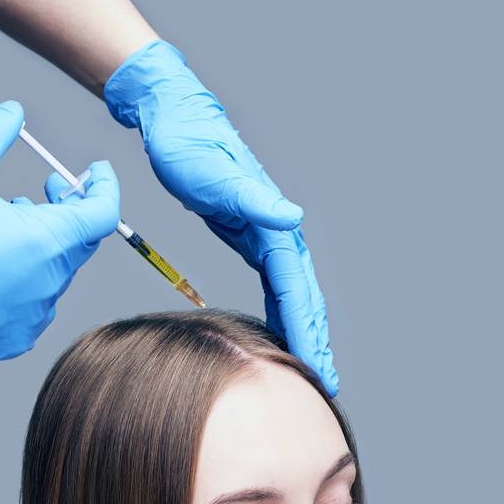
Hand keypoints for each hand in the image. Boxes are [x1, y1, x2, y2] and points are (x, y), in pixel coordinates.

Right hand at [0, 101, 119, 361]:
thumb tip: (12, 112)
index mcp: (49, 241)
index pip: (103, 213)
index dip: (105, 187)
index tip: (98, 172)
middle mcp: (51, 281)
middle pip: (80, 240)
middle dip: (70, 209)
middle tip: (51, 189)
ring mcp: (35, 314)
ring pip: (56, 271)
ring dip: (44, 243)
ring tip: (12, 222)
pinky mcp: (16, 337)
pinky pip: (34, 304)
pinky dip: (26, 279)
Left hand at [104, 41, 337, 394]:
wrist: (177, 122)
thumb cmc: (190, 147)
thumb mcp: (215, 174)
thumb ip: (254, 199)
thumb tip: (291, 218)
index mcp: (272, 226)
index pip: (295, 289)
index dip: (305, 331)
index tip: (315, 367)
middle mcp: (277, 234)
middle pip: (304, 297)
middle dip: (314, 340)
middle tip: (325, 382)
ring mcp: (266, 237)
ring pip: (293, 294)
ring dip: (303, 330)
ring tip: (311, 365)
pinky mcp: (251, 239)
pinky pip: (274, 286)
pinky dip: (282, 312)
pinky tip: (280, 332)